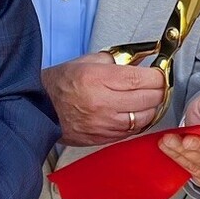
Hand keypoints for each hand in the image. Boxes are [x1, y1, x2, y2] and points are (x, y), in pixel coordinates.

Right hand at [41, 52, 168, 146]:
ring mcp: (105, 124)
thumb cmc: (59, 84)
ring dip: (151, 107)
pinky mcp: (104, 138)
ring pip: (146, 117)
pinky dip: (139, 121)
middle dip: (158, 90)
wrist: (39, 110)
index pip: (144, 79)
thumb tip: (142, 60)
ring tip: (145, 98)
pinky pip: (133, 131)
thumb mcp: (88, 61)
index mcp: (99, 79)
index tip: (160, 72)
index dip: (158, 75)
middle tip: (156, 84)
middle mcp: (104, 103)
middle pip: (150, 99)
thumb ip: (118, 60)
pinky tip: (133, 112)